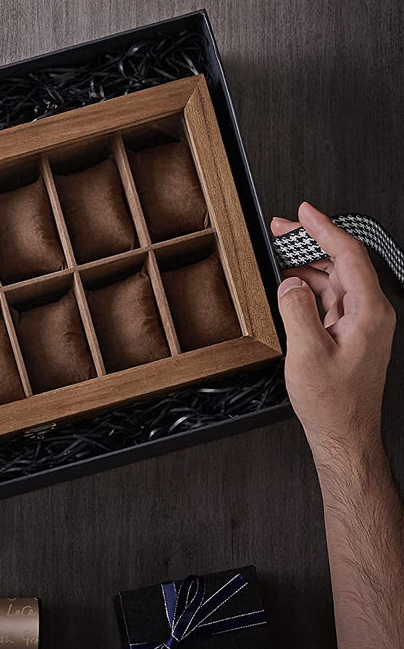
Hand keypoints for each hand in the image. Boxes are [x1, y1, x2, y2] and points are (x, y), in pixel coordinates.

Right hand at [271, 202, 395, 463]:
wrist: (344, 436)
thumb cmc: (334, 404)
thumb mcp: (307, 354)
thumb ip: (297, 310)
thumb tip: (290, 282)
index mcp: (369, 313)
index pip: (349, 255)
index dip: (324, 228)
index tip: (304, 212)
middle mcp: (370, 314)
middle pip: (342, 262)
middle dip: (310, 241)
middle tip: (281, 228)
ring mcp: (361, 323)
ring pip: (334, 278)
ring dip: (306, 264)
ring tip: (278, 254)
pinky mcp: (349, 333)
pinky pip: (329, 297)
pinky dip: (307, 285)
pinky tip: (288, 284)